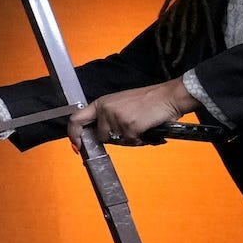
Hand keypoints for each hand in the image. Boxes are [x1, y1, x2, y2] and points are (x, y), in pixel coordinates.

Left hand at [67, 78, 198, 148]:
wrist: (168, 96)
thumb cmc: (148, 101)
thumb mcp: (121, 103)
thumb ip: (108, 116)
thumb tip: (100, 135)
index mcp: (101, 103)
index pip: (76, 120)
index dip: (74, 135)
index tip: (77, 146)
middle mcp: (105, 110)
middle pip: (101, 136)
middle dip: (115, 138)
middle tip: (131, 129)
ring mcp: (117, 118)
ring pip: (117, 141)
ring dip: (130, 139)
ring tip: (141, 126)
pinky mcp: (129, 126)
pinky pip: (131, 142)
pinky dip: (140, 140)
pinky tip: (147, 129)